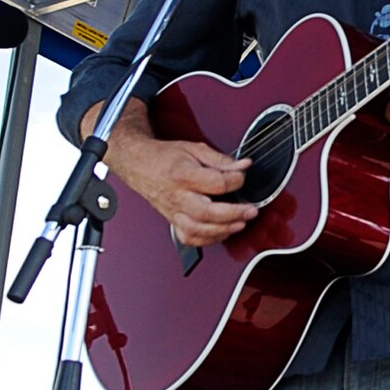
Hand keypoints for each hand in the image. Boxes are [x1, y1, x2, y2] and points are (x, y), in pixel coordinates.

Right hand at [108, 131, 254, 247]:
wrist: (138, 164)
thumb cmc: (165, 157)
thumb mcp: (194, 149)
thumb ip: (221, 159)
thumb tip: (244, 166)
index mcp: (183, 175)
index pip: (216, 183)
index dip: (236, 181)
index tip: (243, 176)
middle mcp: (177, 197)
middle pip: (206, 213)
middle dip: (233, 214)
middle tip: (251, 211)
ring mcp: (173, 212)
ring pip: (196, 230)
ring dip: (222, 230)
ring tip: (240, 223)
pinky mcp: (172, 220)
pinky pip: (188, 238)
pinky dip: (207, 240)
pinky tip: (222, 233)